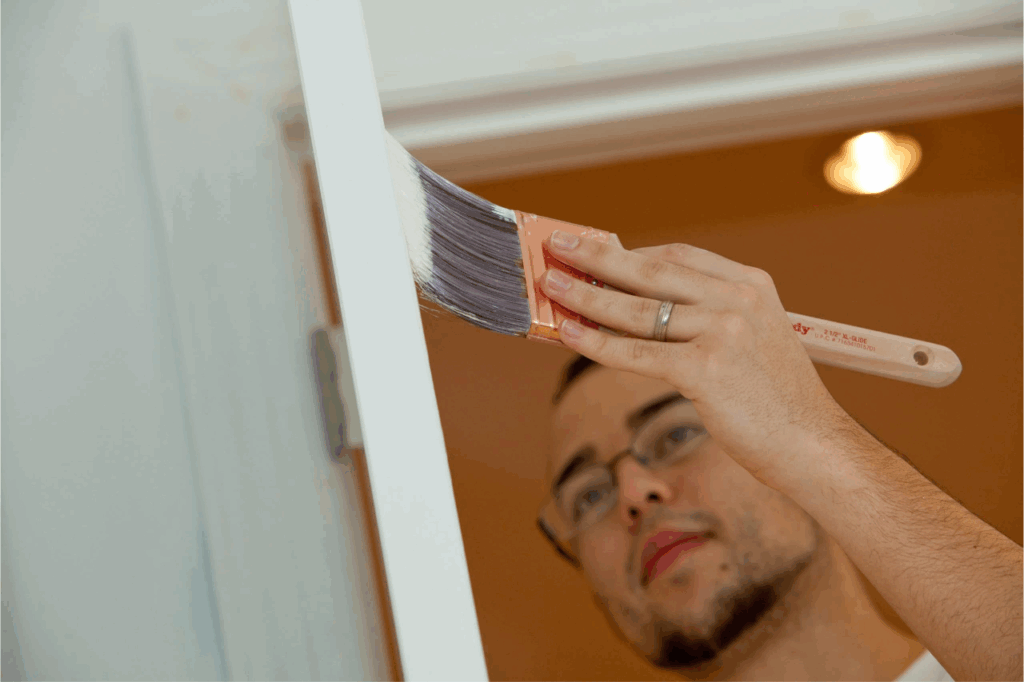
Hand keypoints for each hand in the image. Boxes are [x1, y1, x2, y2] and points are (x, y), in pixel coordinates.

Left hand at [541, 231, 858, 486]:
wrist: (816, 447)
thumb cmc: (777, 403)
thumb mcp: (752, 342)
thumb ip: (707, 319)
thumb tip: (634, 312)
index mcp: (751, 285)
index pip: (677, 256)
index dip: (629, 251)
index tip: (594, 247)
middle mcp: (738, 299)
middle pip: (650, 270)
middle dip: (597, 256)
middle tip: (557, 245)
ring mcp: (724, 330)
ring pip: (636, 309)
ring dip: (584, 294)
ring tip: (549, 285)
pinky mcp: (707, 368)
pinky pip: (636, 352)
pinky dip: (595, 341)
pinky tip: (568, 332)